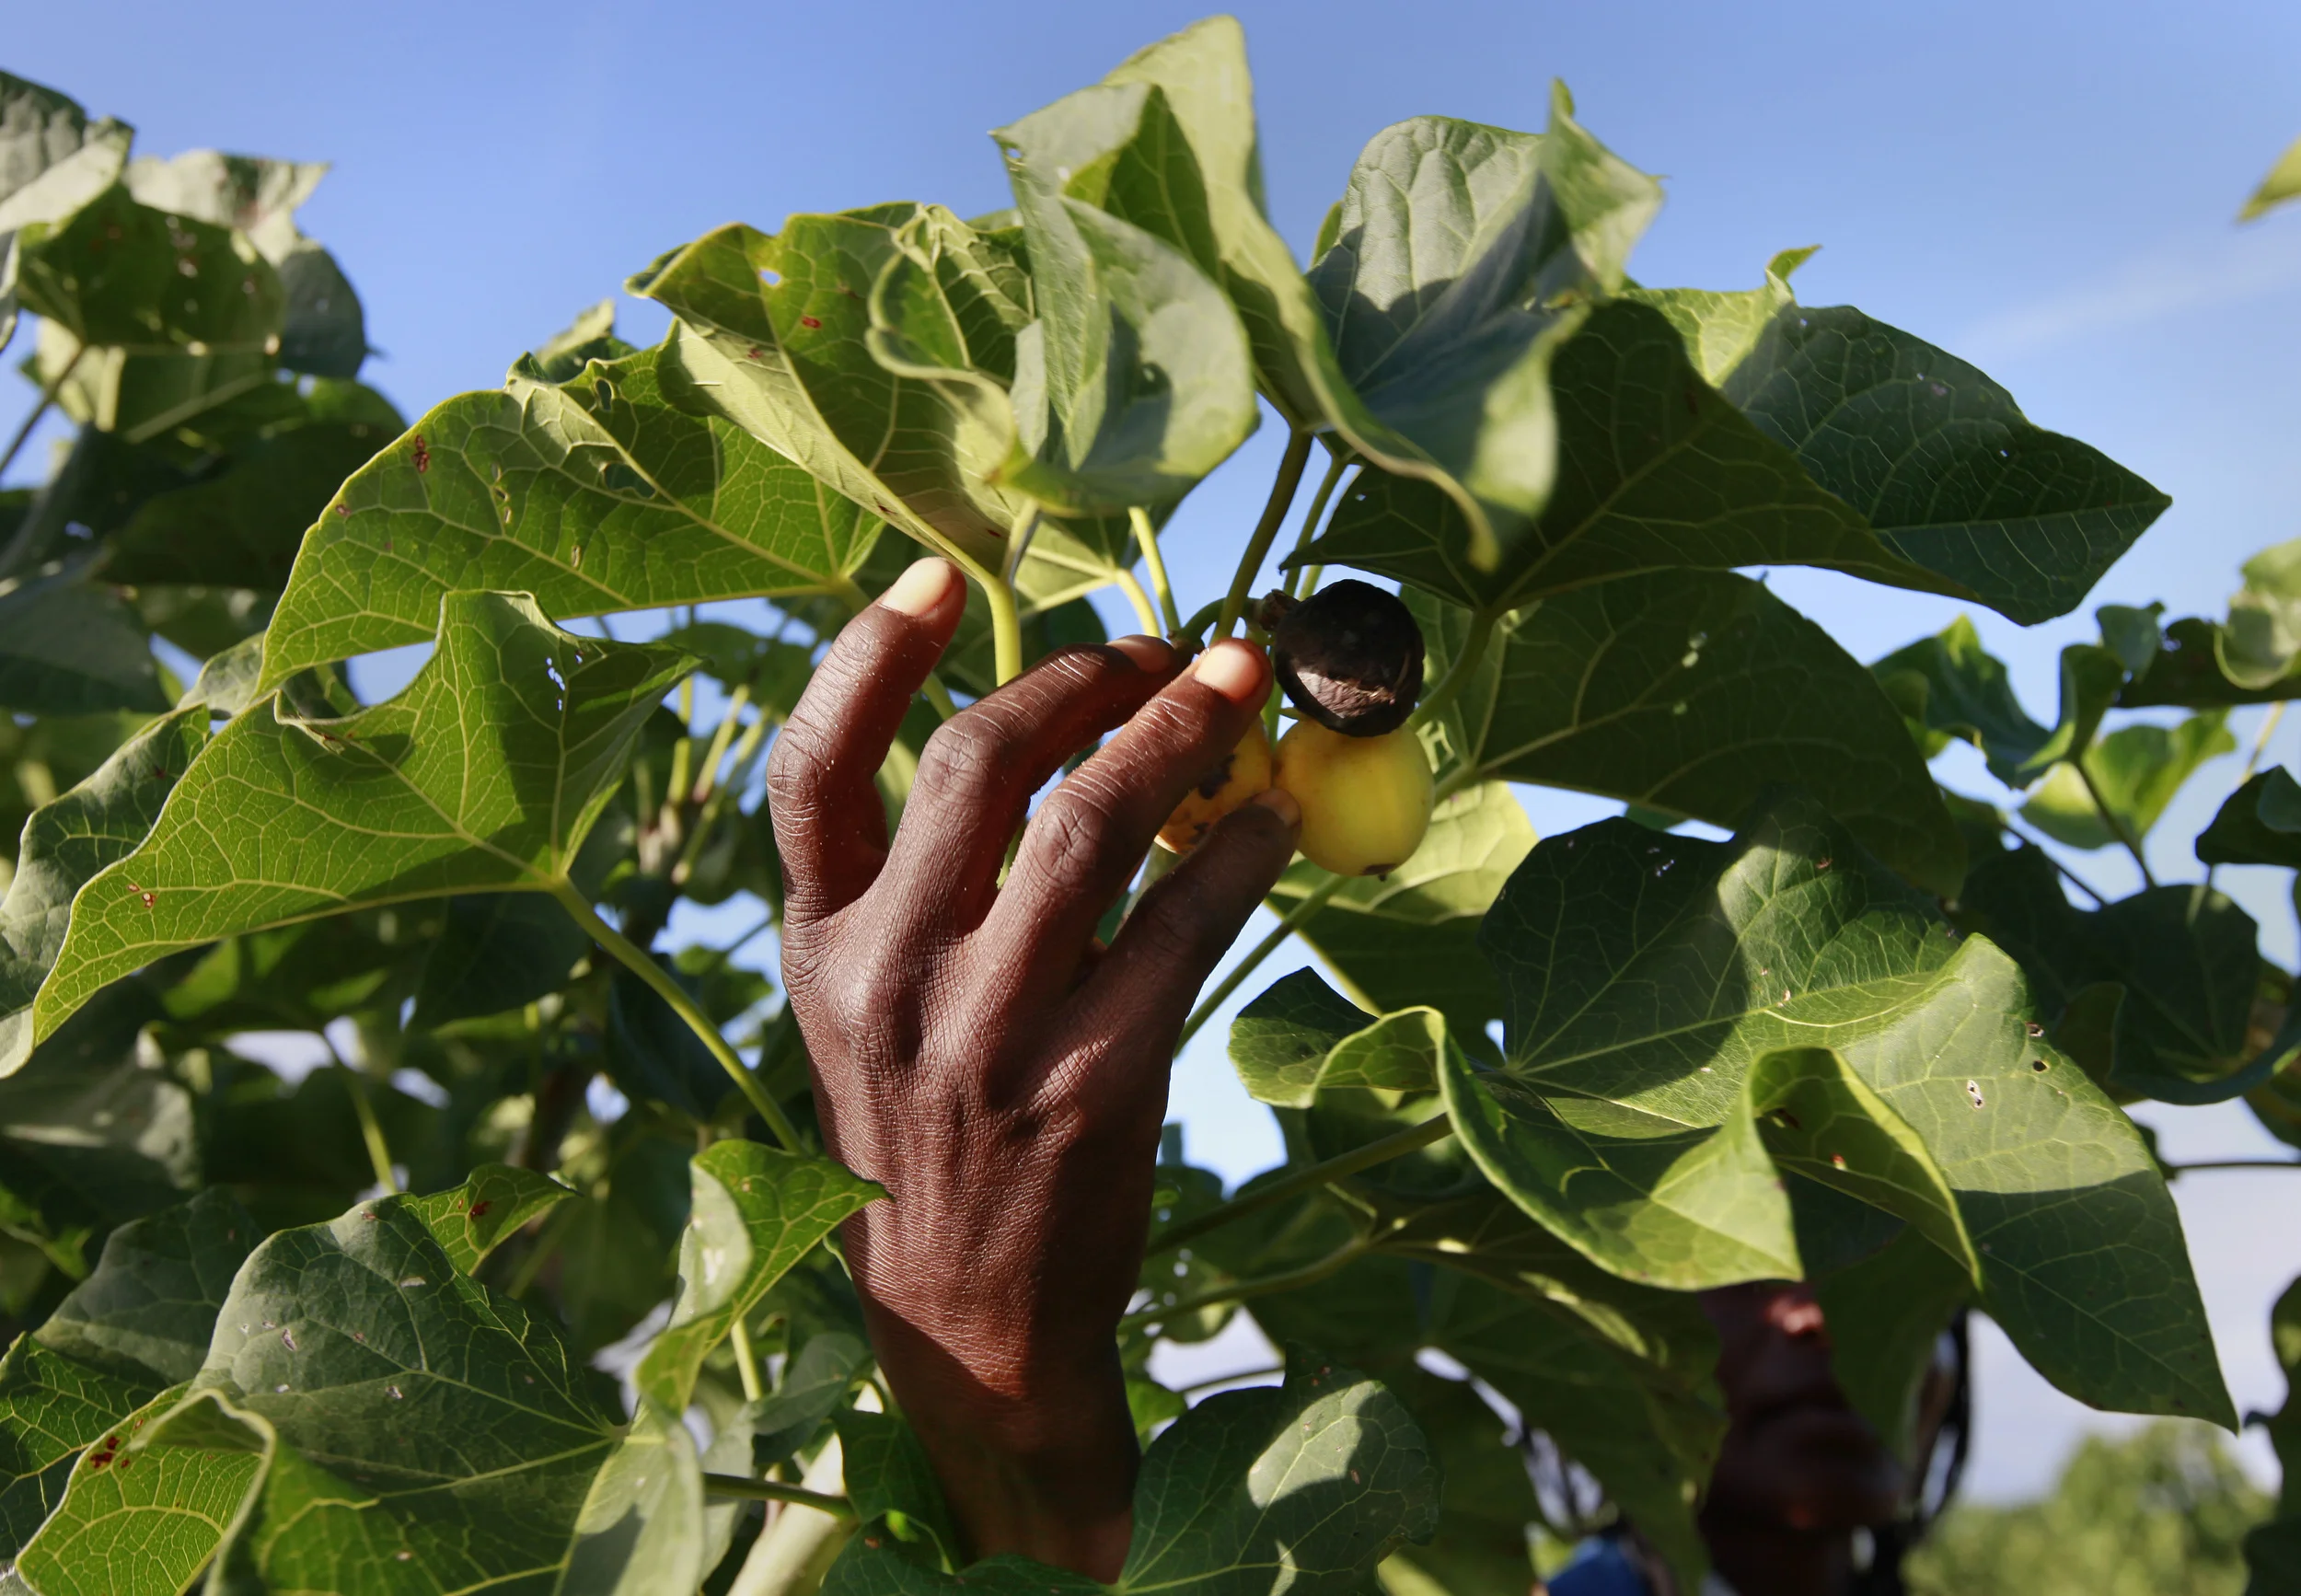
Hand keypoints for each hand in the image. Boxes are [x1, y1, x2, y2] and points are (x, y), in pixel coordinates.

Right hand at [766, 557, 1300, 1576]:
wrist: (967, 1323)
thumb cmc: (926, 1138)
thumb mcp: (866, 1013)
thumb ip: (915, 887)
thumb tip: (1042, 734)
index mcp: (817, 946)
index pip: (812, 769)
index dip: (871, 655)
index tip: (944, 578)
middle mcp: (884, 980)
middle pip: (975, 765)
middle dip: (1082, 678)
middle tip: (1161, 648)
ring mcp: (985, 1036)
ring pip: (1088, 824)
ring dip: (1177, 732)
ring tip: (1234, 691)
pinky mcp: (1091, 1085)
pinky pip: (1180, 927)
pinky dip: (1235, 852)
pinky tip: (1268, 820)